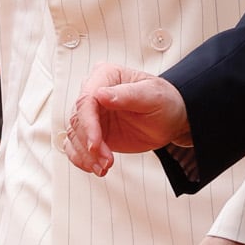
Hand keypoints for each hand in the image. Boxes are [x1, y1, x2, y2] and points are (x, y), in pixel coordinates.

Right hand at [65, 63, 189, 175]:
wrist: (169, 120)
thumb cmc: (164, 102)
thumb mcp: (152, 96)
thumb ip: (128, 95)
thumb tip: (100, 94)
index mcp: (105, 75)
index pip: (86, 100)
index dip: (88, 124)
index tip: (95, 145)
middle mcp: (93, 92)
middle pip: (77, 120)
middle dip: (89, 145)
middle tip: (107, 161)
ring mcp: (91, 113)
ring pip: (74, 135)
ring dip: (86, 156)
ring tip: (104, 168)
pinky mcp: (91, 131)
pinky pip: (76, 146)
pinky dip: (83, 160)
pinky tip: (97, 168)